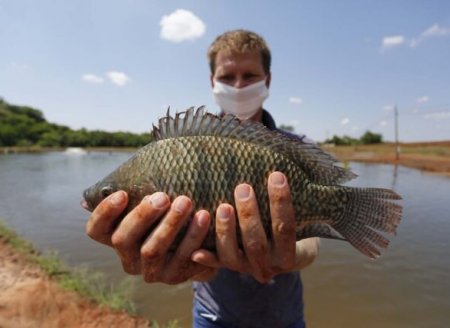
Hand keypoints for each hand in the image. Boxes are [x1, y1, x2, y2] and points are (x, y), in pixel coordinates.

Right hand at [85, 191, 215, 284]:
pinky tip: (203, 216)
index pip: (96, 230)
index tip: (122, 193)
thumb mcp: (153, 205)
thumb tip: (111, 181)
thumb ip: (138, 193)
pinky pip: (183, 257)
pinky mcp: (174, 276)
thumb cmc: (168, 213)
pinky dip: (194, 236)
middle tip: (162, 196)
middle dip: (142, 216)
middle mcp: (128, 258)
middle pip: (123, 240)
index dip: (105, 213)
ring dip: (169, 224)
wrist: (199, 242)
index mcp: (115, 237)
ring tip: (186, 201)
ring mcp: (150, 271)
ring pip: (152, 250)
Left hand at [192, 171, 318, 283]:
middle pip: (256, 243)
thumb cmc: (288, 226)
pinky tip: (196, 251)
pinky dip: (206, 258)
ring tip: (222, 206)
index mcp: (288, 255)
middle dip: (249, 215)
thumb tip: (285, 170)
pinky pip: (214, 264)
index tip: (276, 175)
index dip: (281, 203)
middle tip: (242, 187)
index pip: (285, 228)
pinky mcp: (227, 267)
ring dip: (226, 230)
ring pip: (232, 255)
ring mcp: (245, 268)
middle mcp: (267, 266)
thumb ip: (294, 202)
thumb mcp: (300, 220)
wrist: (281, 257)